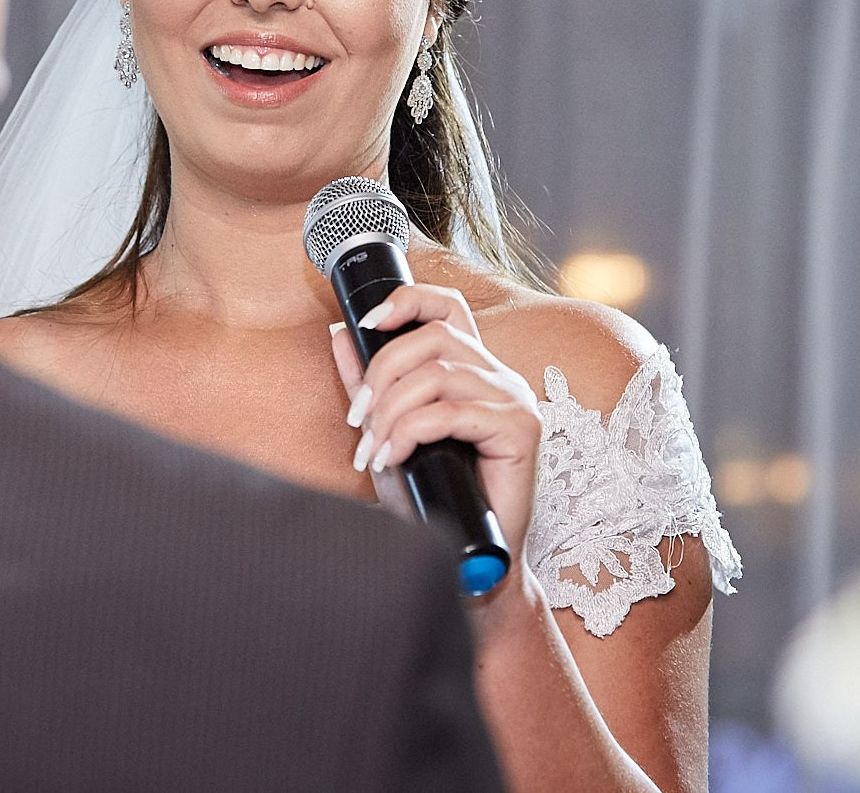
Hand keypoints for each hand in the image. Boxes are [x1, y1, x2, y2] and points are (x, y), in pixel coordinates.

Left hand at [329, 284, 542, 559]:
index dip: (409, 300)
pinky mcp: (520, 430)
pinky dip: (410, 432)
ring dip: (391, 411)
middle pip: (434, 337)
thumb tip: (339, 331)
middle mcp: (498, 377)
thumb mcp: (386, 431)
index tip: (368, 320)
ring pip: (438, 375)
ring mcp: (514, 401)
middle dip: (382, 373)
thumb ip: (367, 383)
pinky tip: (392, 459)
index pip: (448, 308)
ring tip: (372, 449)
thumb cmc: (430, 497)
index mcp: (471, 369)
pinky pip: (451, 412)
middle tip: (358, 420)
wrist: (463, 558)